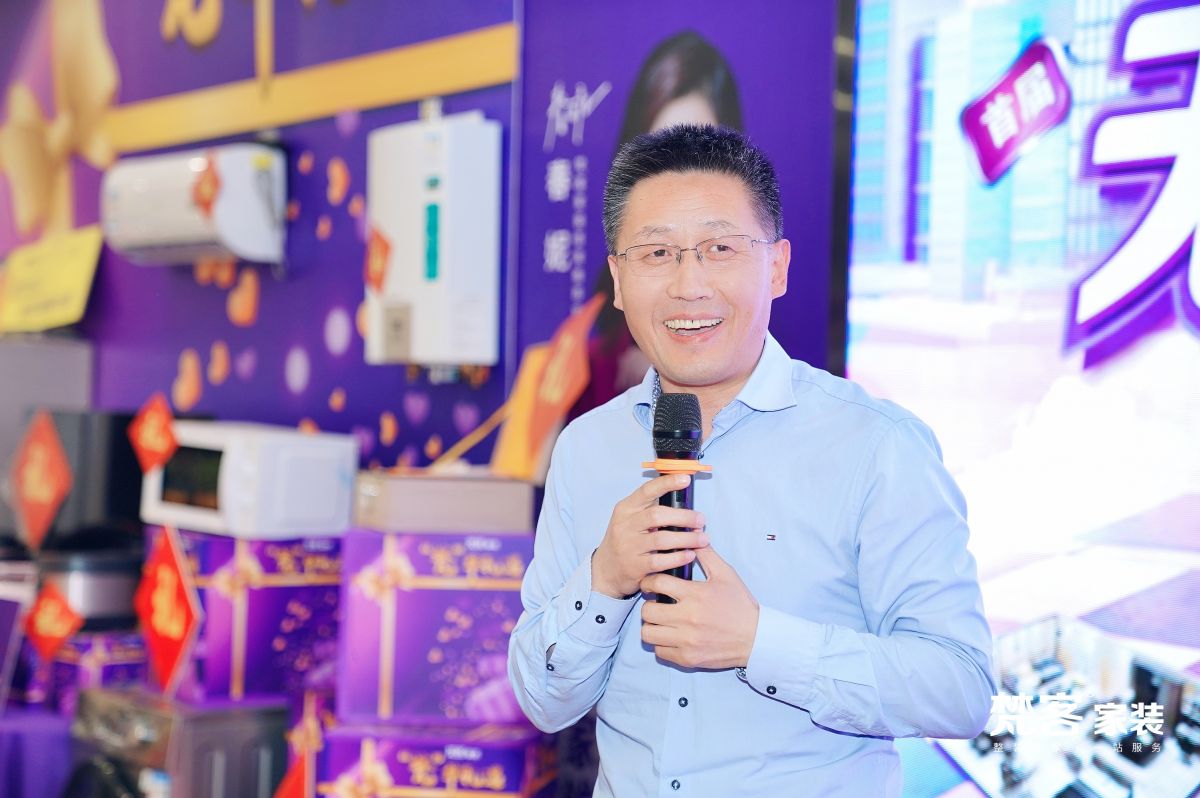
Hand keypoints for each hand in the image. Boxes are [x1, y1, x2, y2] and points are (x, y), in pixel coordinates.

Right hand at [591, 473, 708, 598]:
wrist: (606, 569)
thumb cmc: (625, 540)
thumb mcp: (630, 518)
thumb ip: (650, 508)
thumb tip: (683, 498)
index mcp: (626, 508)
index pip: (646, 490)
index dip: (667, 483)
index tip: (685, 479)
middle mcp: (625, 525)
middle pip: (657, 515)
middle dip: (684, 517)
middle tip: (701, 520)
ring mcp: (628, 546)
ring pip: (661, 539)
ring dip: (686, 538)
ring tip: (702, 539)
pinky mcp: (634, 566)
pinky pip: (660, 561)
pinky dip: (678, 557)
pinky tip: (690, 555)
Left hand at [639, 545, 758, 669]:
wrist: (756, 638)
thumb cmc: (740, 605)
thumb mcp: (726, 574)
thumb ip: (706, 555)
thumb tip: (693, 537)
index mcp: (695, 594)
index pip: (657, 583)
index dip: (649, 581)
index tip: (652, 584)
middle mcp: (688, 618)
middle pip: (647, 611)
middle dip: (648, 604)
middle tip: (656, 603)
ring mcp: (687, 641)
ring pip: (648, 634)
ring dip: (652, 626)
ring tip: (661, 621)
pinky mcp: (688, 658)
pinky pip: (659, 652)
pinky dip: (661, 644)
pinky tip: (671, 636)